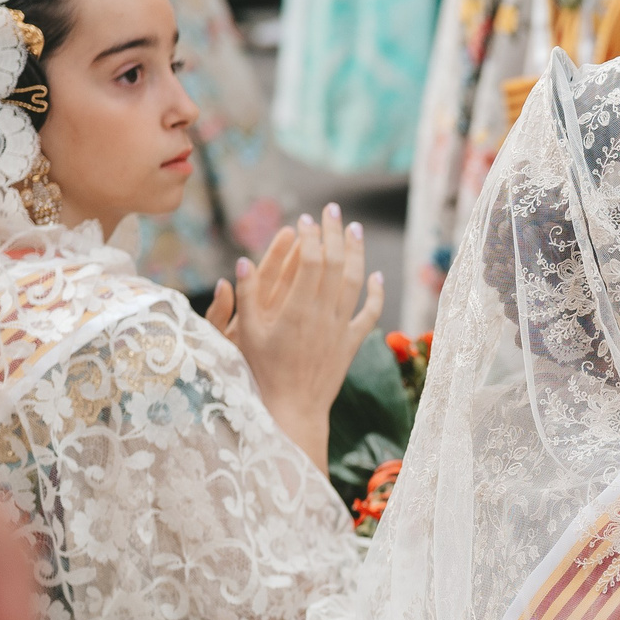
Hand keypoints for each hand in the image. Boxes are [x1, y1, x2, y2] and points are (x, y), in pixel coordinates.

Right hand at [209, 203, 384, 471]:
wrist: (293, 409)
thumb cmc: (262, 371)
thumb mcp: (247, 333)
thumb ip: (247, 296)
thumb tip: (242, 260)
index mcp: (297, 308)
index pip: (311, 261)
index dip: (311, 237)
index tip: (306, 219)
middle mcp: (323, 314)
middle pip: (335, 264)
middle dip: (334, 233)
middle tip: (332, 210)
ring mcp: (340, 329)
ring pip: (355, 283)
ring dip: (356, 254)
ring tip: (354, 230)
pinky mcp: (350, 344)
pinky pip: (368, 314)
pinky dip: (376, 294)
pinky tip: (377, 276)